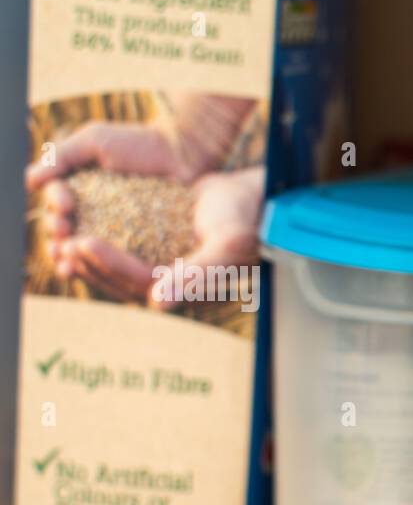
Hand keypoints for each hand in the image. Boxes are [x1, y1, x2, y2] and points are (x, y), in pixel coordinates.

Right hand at [33, 123, 190, 295]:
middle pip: (65, 230)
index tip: (66, 204)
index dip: (55, 207)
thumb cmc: (136, 142)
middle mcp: (89, 213)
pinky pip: (116, 261)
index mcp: (75, 190)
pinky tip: (95, 275)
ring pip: (85, 250)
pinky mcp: (136, 245)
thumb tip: (28, 180)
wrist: (181, 154)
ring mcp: (113, 232)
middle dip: (60, 233)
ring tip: (69, 262)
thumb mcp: (94, 141)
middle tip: (64, 231)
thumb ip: (62, 157)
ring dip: (73, 257)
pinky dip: (102, 269)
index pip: (56, 204)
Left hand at [45, 167, 265, 304]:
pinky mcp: (162, 248)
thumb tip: (157, 303)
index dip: (108, 264)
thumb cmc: (246, 222)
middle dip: (92, 263)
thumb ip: (194, 275)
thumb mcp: (224, 246)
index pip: (140, 282)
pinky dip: (104, 242)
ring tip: (65, 238)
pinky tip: (84, 225)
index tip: (81, 242)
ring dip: (92, 258)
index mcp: (190, 290)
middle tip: (64, 241)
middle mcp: (177, 284)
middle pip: (124, 281)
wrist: (256, 201)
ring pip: (121, 270)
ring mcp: (169, 267)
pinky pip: (127, 251)